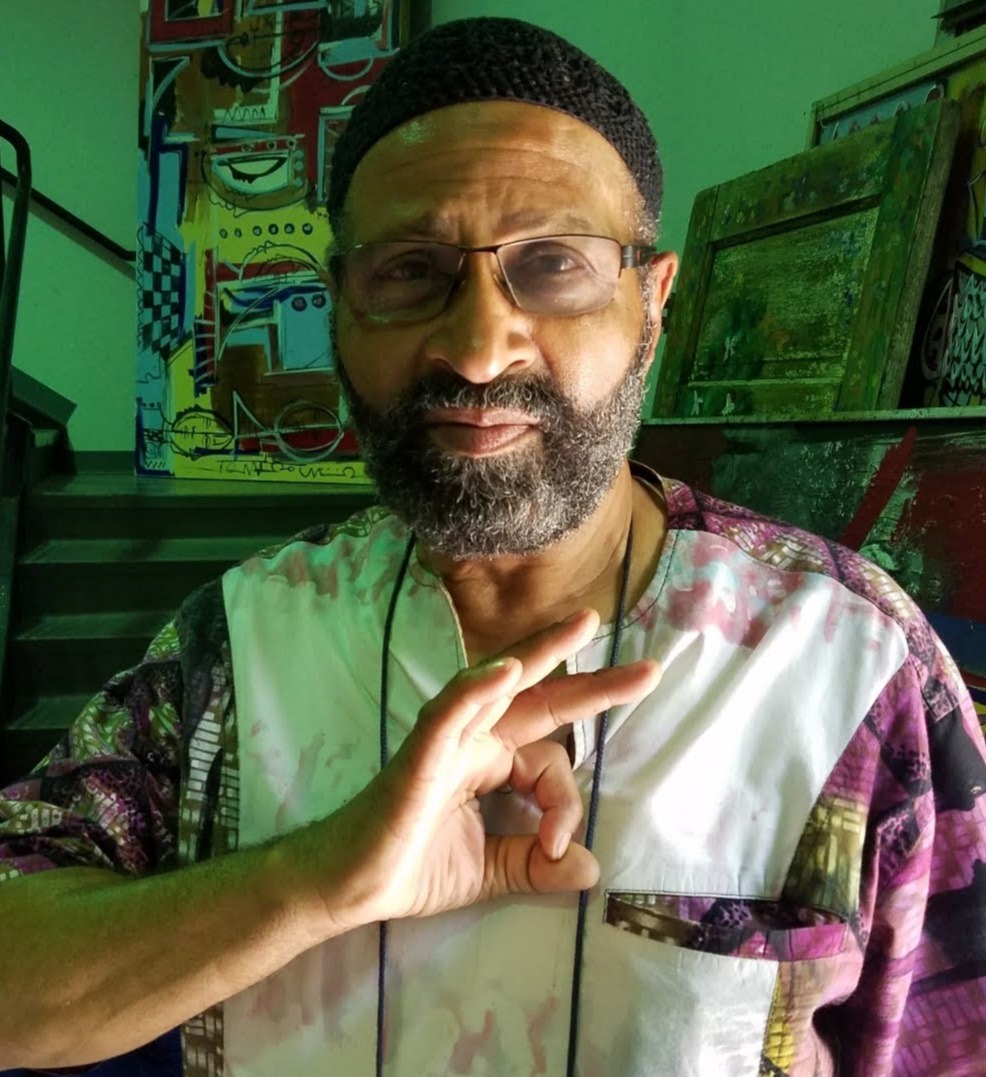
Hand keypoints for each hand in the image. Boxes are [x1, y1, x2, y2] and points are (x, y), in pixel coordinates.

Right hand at [299, 609, 661, 933]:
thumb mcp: (491, 871)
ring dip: (541, 653)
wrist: (349, 886)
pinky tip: (507, 671)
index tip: (559, 847)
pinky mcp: (419, 754)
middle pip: (539, 698)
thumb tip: (590, 867)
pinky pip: (450, 714)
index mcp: (491, 763)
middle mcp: (474, 740)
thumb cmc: (412, 867)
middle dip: (592, 679)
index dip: (566, 801)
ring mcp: (446, 740)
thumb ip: (537, 868)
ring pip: (498, 687)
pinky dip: (477, 691)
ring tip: (583, 626)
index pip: (550, 761)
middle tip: (648, 668)